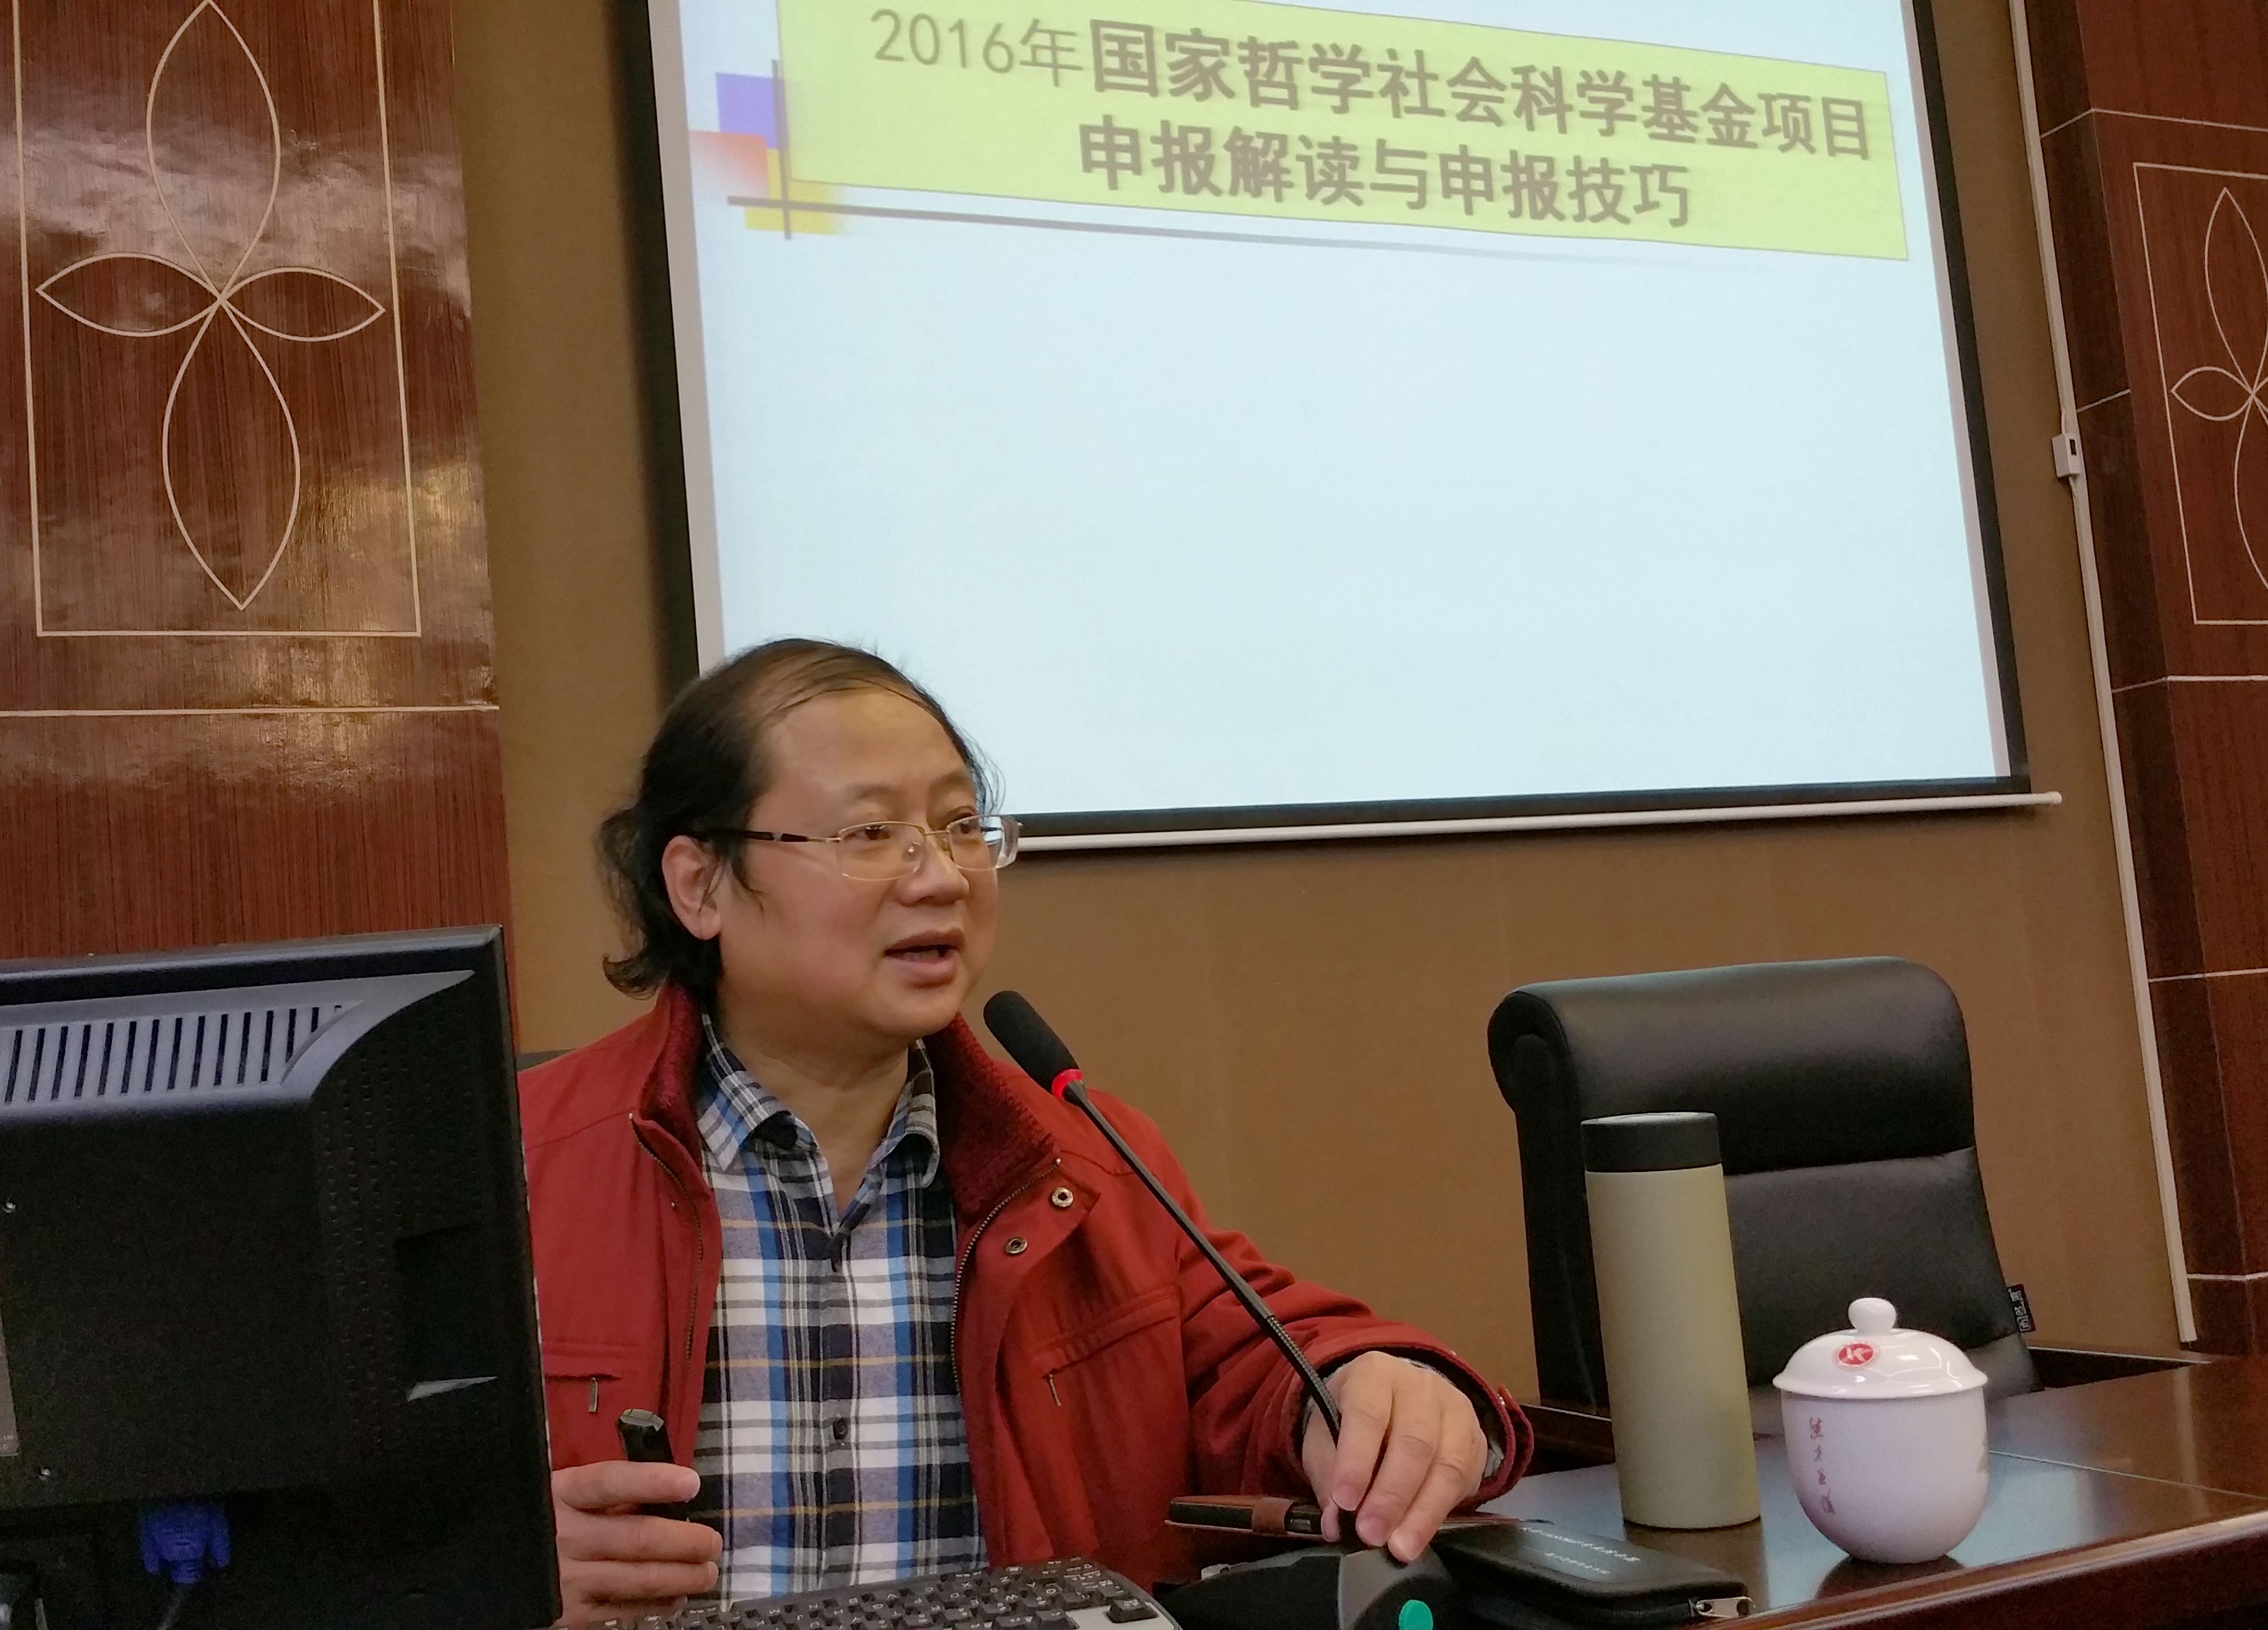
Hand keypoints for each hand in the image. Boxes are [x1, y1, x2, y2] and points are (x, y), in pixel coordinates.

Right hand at [552, 1460, 721, 1623]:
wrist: (480, 1564)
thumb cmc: (535, 1520)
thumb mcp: (559, 1493)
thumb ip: (605, 1495)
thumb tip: (666, 1497)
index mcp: (561, 1494)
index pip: (610, 1482)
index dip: (653, 1482)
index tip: (691, 1483)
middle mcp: (564, 1536)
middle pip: (637, 1537)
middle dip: (685, 1541)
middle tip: (712, 1543)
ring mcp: (566, 1578)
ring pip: (638, 1578)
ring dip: (682, 1577)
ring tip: (707, 1572)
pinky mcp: (568, 1613)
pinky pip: (622, 1609)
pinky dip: (656, 1604)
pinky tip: (676, 1598)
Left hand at [1300, 1353, 1489, 1562]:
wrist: (1397, 1402)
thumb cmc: (1353, 1420)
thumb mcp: (1326, 1435)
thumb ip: (1328, 1474)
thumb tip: (1336, 1521)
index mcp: (1373, 1373)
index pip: (1367, 1413)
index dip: (1356, 1460)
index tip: (1344, 1502)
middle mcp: (1419, 1384)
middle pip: (1413, 1441)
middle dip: (1391, 1495)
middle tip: (1371, 1535)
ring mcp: (1453, 1409)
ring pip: (1445, 1463)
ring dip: (1420, 1512)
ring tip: (1398, 1547)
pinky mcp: (1474, 1437)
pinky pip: (1464, 1478)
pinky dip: (1439, 1512)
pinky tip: (1419, 1534)